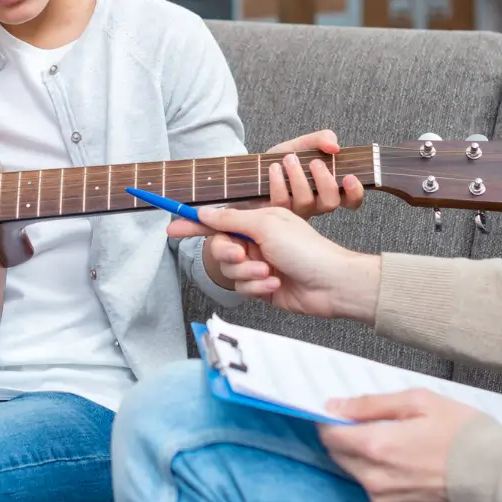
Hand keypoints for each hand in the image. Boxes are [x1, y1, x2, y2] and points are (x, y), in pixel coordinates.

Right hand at [175, 204, 379, 319]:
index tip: (171, 226)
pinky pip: (242, 288)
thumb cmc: (306, 249)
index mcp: (256, 220)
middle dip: (230, 254)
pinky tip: (274, 284)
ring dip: (248, 273)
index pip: (216, 221)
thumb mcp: (266, 225)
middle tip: (243, 255)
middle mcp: (255, 241)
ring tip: (269, 271)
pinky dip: (257, 287)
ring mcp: (258, 264)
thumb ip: (231, 219)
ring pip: (230, 272)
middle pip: (218, 249)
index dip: (192, 224)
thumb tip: (204, 213)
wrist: (330, 283)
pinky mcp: (261, 287)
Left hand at [263, 130, 365, 218]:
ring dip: (298, 177)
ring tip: (289, 159)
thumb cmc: (287, 157)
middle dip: (324, 181)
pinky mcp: (277, 212)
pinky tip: (274, 168)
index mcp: (329, 188)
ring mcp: (297, 211)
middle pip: (330, 203)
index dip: (355, 192)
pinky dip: (278, 182)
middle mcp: (316, 203)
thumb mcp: (305, 144)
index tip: (349, 177)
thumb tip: (335, 147)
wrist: (259, 165)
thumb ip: (322, 139)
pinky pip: (281, 202)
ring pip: (305, 202)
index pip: (351, 200)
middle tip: (315, 162)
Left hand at [317, 390, 484, 501]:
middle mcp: (375, 480)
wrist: (501, 479)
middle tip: (382, 429)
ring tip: (406, 452)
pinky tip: (414, 474)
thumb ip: (371, 404)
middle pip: (340, 457)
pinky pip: (379, 498)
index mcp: (376, 447)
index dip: (334, 421)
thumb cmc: (465, 435)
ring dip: (370, 463)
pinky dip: (387, 484)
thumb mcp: (420, 402)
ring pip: (359, 477)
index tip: (345, 414)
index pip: (330, 435)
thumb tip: (336, 406)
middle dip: (351, 440)